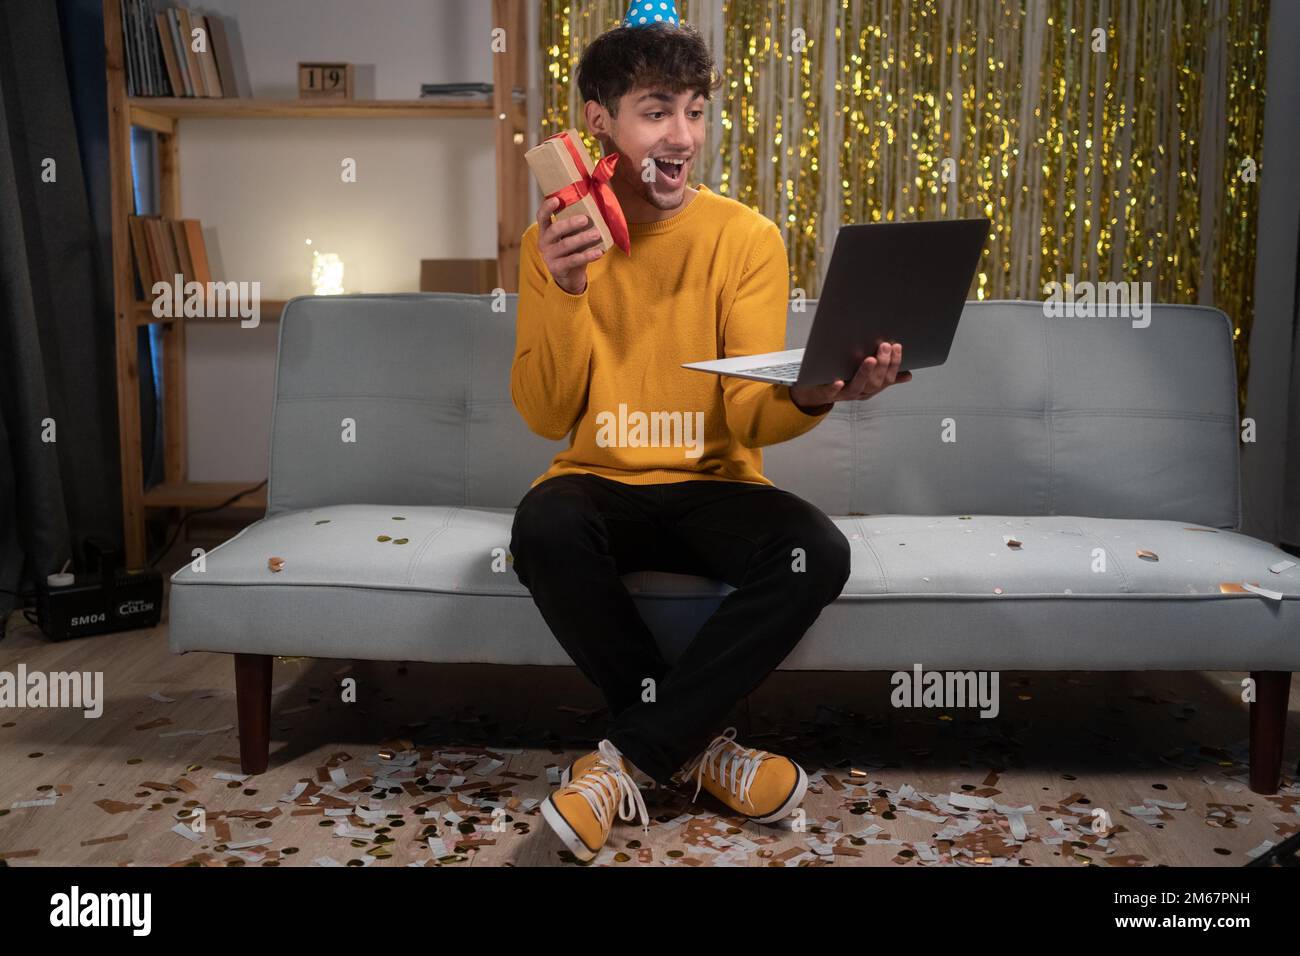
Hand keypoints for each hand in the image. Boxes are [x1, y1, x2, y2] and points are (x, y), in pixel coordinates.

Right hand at [537, 197, 605, 294]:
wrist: (569, 278)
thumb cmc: (572, 251)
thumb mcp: (570, 237)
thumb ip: (576, 225)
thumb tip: (595, 205)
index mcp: (546, 232)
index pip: (542, 217)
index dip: (547, 207)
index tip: (556, 199)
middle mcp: (544, 243)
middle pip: (555, 230)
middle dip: (570, 223)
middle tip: (585, 219)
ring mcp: (549, 257)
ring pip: (565, 245)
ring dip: (582, 238)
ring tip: (596, 234)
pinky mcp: (557, 269)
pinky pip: (573, 260)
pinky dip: (587, 256)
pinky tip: (598, 252)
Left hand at [789, 342, 912, 410]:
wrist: (816, 393)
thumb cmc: (844, 380)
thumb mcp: (866, 378)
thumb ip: (884, 376)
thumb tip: (907, 376)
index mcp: (871, 388)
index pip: (888, 378)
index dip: (894, 363)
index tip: (897, 347)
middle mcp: (860, 392)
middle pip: (875, 382)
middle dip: (882, 364)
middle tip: (884, 346)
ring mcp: (843, 394)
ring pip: (858, 387)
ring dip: (864, 373)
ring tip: (870, 359)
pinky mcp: (826, 393)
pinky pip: (831, 392)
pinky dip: (835, 387)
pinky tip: (839, 380)